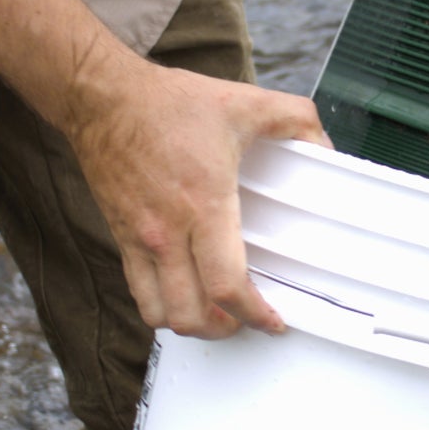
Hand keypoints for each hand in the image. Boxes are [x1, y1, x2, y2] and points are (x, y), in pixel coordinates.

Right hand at [64, 53, 328, 340]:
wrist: (103, 99)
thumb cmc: (169, 103)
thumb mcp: (245, 102)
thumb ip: (296, 120)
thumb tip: (325, 146)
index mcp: (204, 205)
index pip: (228, 286)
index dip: (255, 315)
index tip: (272, 320)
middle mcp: (168, 232)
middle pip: (193, 315)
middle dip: (227, 330)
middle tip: (248, 320)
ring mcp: (140, 239)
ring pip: (161, 314)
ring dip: (192, 325)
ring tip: (216, 316)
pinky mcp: (121, 237)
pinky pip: (139, 292)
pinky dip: (162, 308)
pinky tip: (182, 294)